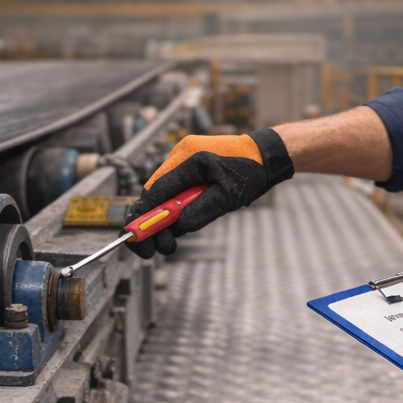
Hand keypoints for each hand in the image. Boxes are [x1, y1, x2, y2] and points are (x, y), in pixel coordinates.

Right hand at [124, 128, 293, 256]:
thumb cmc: (250, 172)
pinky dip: (172, 209)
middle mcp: (180, 156)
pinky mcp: (187, 167)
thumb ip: (202, 211)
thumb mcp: (228, 197)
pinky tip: (179, 224)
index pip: (157, 189)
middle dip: (151, 221)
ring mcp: (182, 160)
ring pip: (162, 194)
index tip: (137, 235)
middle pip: (154, 193)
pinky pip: (173, 190)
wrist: (264, 154)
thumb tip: (178, 226)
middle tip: (155, 248)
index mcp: (190, 159)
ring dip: (163, 219)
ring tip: (170, 243)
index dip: (145, 214)